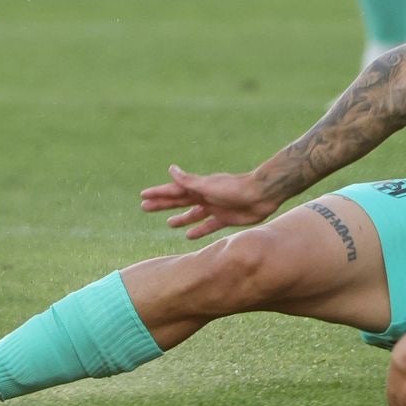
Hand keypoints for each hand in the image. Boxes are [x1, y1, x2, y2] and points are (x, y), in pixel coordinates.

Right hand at [140, 164, 279, 239]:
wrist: (262, 195)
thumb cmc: (235, 188)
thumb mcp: (208, 185)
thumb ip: (189, 181)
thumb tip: (170, 169)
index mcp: (199, 187)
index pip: (173, 190)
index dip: (158, 193)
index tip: (142, 196)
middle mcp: (205, 196)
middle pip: (179, 202)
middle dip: (163, 205)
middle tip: (145, 208)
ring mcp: (215, 207)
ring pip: (193, 214)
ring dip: (181, 218)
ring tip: (168, 224)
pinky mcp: (225, 218)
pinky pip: (208, 226)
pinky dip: (199, 230)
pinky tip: (189, 236)